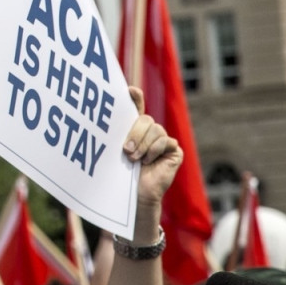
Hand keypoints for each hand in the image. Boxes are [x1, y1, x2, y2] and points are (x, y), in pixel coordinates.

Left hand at [123, 86, 182, 208]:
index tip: (129, 90)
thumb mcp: (116, 149)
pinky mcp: (174, 150)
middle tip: (126, 150)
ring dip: (143, 144)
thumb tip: (112, 115)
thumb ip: (117, 132)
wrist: (135, 194)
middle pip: (145, 119)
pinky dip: (154, 150)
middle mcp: (150, 131)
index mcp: (134, 128)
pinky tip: (147, 161)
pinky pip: (166, 141)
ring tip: (134, 158)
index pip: (136, 106)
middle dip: (134, 133)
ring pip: (155, 129)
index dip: (135, 97)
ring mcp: (163, 140)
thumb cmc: (122, 173)